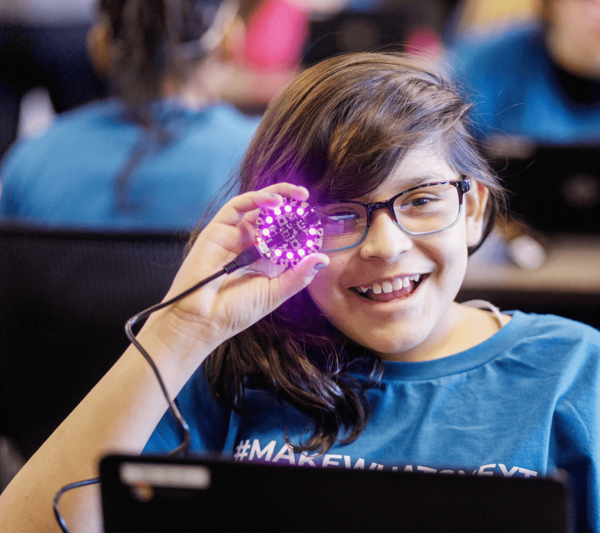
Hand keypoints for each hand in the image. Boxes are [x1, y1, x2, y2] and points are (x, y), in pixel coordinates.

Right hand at [144, 183, 328, 363]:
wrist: (202, 320)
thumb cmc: (236, 311)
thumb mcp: (275, 292)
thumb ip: (298, 275)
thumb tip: (323, 257)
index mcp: (266, 258)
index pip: (287, 234)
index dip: (302, 226)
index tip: (319, 224)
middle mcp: (251, 243)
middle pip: (274, 216)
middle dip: (293, 206)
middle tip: (310, 202)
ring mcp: (235, 234)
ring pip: (257, 205)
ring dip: (279, 195)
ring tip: (299, 196)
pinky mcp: (218, 228)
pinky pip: (238, 206)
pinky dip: (257, 198)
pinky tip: (276, 202)